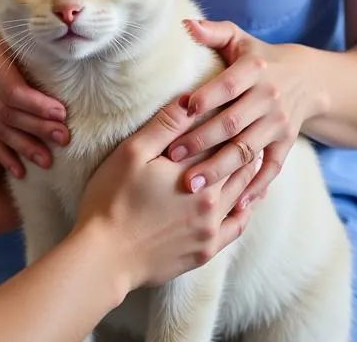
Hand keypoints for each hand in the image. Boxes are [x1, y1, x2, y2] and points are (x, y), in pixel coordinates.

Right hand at [0, 0, 69, 178]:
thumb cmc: (14, 29)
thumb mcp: (24, 28)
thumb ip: (42, 43)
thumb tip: (76, 51)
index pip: (12, 90)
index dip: (38, 106)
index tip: (63, 114)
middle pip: (7, 112)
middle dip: (37, 128)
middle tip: (64, 139)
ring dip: (24, 147)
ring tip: (48, 161)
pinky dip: (5, 155)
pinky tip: (20, 172)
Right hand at [76, 96, 255, 289]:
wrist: (105, 257)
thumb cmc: (113, 199)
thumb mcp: (133, 152)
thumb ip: (165, 125)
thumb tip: (191, 99)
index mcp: (196, 174)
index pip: (221, 140)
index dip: (228, 122)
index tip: (234, 109)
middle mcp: (212, 202)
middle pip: (237, 167)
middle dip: (242, 146)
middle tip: (249, 127)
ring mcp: (210, 230)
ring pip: (242, 195)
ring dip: (248, 175)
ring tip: (251, 158)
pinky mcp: (205, 252)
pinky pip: (237, 228)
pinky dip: (246, 211)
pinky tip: (246, 202)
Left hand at [167, 20, 322, 207]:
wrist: (308, 79)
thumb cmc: (258, 56)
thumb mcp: (240, 39)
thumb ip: (213, 31)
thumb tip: (184, 23)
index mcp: (255, 70)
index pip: (228, 85)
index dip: (206, 97)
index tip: (180, 111)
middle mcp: (269, 98)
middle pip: (233, 123)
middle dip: (202, 140)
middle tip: (172, 156)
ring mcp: (279, 124)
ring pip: (247, 150)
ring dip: (219, 169)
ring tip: (191, 185)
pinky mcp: (286, 144)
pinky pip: (271, 169)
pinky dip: (256, 187)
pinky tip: (235, 205)